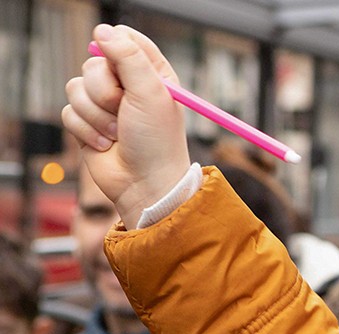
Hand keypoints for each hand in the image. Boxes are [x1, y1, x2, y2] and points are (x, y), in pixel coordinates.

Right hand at [61, 24, 190, 224]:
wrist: (144, 184)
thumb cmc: (156, 140)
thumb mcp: (151, 92)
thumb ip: (129, 57)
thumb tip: (102, 30)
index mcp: (151, 74)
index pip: (124, 39)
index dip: (116, 48)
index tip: (118, 63)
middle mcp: (127, 86)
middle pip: (93, 63)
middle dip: (104, 90)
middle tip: (123, 110)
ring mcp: (105, 105)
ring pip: (76, 87)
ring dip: (95, 114)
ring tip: (117, 133)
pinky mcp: (87, 123)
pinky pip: (68, 111)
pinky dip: (85, 129)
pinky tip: (105, 145)